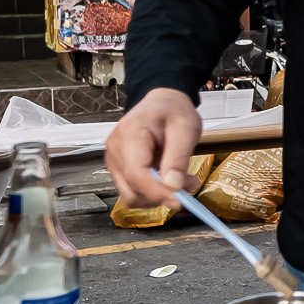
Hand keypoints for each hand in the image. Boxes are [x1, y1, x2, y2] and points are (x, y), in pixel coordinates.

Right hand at [106, 88, 200, 208]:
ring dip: (158, 196)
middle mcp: (115, 150)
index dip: (156, 192)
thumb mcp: (186, 127)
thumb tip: (173, 186)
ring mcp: (115, 161)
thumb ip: (178, 157)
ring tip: (181, 179)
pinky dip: (153, 192)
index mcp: (129, 134)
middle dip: (161, 195)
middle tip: (188, 184)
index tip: (179, 199)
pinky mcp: (120, 169)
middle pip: (131, 190)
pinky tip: (168, 178)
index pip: (135, 173)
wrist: (161, 104)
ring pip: (132, 196)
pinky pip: (134, 191)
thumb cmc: (172, 111)